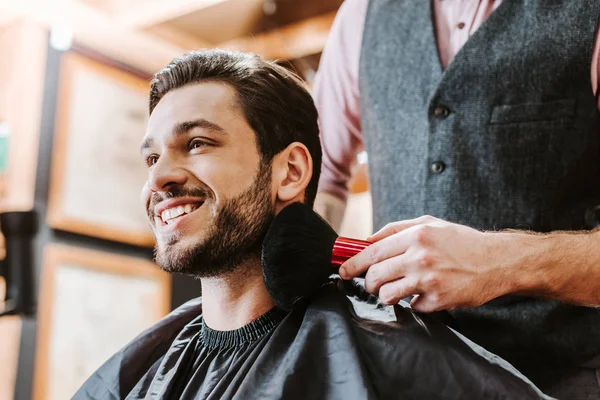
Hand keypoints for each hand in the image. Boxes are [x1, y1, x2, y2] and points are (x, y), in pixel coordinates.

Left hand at [339, 215, 517, 311]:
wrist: (496, 262)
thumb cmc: (460, 241)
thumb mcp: (429, 224)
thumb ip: (396, 229)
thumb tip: (367, 240)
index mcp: (416, 236)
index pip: (372, 252)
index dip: (353, 264)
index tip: (343, 270)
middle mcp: (420, 258)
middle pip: (375, 276)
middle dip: (368, 282)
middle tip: (372, 283)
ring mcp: (429, 281)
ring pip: (387, 294)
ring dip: (386, 294)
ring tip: (397, 289)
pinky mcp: (438, 300)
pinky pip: (411, 306)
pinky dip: (414, 302)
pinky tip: (424, 293)